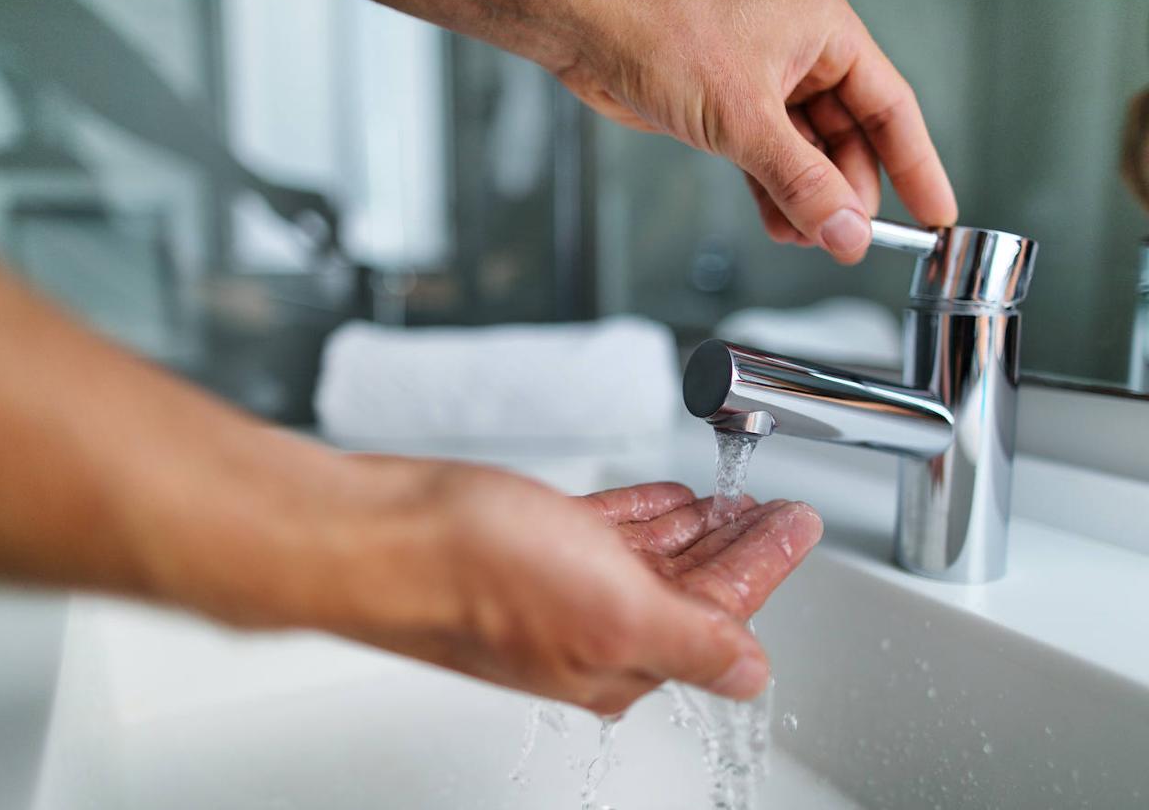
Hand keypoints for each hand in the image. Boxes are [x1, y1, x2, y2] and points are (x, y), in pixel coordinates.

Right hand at [169, 448, 820, 714]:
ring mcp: (557, 585)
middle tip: (777, 509)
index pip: (720, 613)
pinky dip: (642, 513)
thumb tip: (751, 674)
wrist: (376, 534)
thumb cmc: (474, 574)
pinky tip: (663, 499)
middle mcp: (591, 629)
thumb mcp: (611, 610)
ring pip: (649, 557)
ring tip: (732, 500)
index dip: (766, 564)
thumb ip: (692, 642)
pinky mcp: (527, 545)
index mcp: (619, 659)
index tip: (798, 523)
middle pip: (689, 586)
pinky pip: (604, 530)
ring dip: (696, 528)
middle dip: (738, 547)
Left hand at [547, 0, 956, 261]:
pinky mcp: (727, 108)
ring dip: (808, 201)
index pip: (891, 108)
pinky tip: (781, 225)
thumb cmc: (660, 30)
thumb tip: (844, 227)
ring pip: (807, 154)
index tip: (935, 212)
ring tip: (809, 239)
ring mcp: (762, 82)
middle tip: (847, 239)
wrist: (589, 28)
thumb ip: (799, 180)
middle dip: (848, 194)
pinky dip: (775, 194)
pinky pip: (768, 160)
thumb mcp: (744, 117)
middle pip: (850, 138)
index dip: (917, 165)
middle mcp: (800, 54)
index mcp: (825, 32)